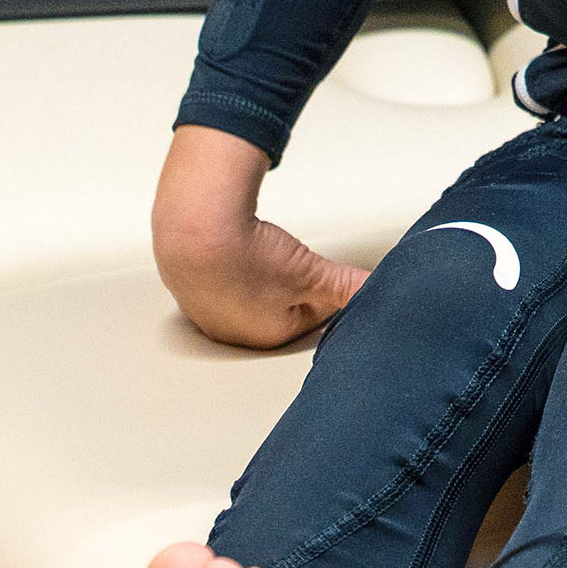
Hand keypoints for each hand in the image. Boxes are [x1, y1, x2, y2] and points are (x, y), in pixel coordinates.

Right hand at [152, 126, 366, 348]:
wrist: (191, 230)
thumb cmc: (245, 259)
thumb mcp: (311, 271)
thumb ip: (347, 286)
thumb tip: (377, 292)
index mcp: (269, 337)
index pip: (314, 318)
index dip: (324, 287)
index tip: (321, 269)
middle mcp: (235, 334)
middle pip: (281, 309)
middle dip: (291, 283)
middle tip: (288, 257)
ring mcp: (207, 312)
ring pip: (250, 293)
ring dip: (260, 273)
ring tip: (260, 250)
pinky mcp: (189, 286)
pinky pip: (221, 280)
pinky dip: (231, 263)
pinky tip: (234, 247)